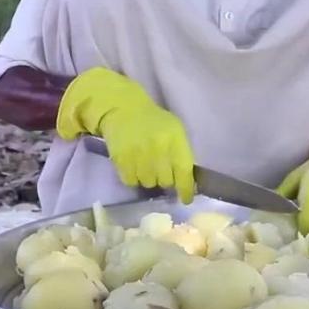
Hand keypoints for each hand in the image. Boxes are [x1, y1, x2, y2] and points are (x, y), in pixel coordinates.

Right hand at [56, 67, 195, 203]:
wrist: (123, 110)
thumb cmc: (153, 121)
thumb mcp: (174, 130)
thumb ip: (181, 152)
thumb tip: (186, 181)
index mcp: (174, 138)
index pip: (183, 170)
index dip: (186, 188)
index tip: (186, 199)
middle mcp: (157, 148)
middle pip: (166, 181)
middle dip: (165, 180)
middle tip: (160, 170)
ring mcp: (138, 154)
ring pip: (148, 183)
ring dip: (149, 179)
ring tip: (146, 165)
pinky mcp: (121, 159)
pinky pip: (131, 181)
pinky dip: (133, 177)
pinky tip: (133, 165)